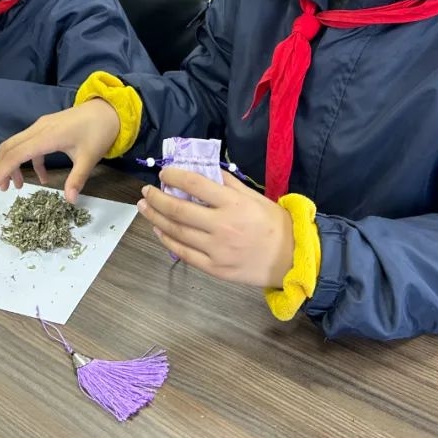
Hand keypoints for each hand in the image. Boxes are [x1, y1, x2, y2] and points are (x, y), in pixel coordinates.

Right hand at [0, 99, 120, 202]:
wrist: (109, 109)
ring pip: (17, 144)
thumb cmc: (99, 131)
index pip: (16, 154)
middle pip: (9, 147)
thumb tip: (69, 201)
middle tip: (1, 189)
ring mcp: (42, 126)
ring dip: (13, 164)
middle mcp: (39, 129)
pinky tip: (42, 177)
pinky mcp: (47, 127)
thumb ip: (77, 179)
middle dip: (2, 168)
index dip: (2, 171)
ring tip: (17, 186)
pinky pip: (30, 144)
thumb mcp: (90, 158)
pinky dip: (29, 161)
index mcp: (46, 136)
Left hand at [138, 169, 294, 288]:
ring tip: (145, 208)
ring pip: (176, 231)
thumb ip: (229, 184)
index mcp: (234, 204)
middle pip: (178, 209)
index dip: (175, 176)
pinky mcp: (214, 268)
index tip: (164, 172)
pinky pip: (184, 253)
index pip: (196, 184)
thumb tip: (203, 169)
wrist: (292, 259)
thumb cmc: (275, 224)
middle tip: (146, 190)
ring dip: (156, 218)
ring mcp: (216, 250)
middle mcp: (222, 226)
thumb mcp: (255, 197)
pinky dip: (167, 240)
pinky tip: (159, 230)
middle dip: (157, 198)